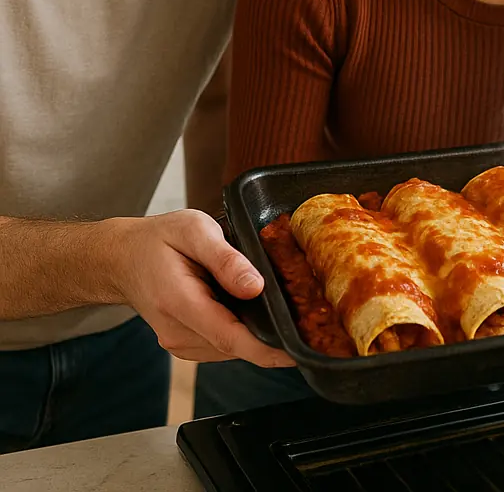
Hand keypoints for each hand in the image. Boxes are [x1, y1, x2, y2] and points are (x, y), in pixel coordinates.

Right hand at [103, 210, 294, 366]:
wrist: (123, 258)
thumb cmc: (158, 240)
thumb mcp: (194, 230)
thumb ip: (226, 259)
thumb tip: (256, 286)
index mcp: (179, 302)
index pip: (230, 337)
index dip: (267, 349)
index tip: (297, 351)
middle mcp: (177, 332)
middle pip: (235, 345)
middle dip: (270, 335)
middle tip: (302, 316)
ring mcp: (179, 343)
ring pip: (230, 348)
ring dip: (255, 333)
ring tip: (274, 304)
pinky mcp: (184, 344)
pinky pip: (221, 344)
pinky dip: (239, 331)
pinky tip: (246, 308)